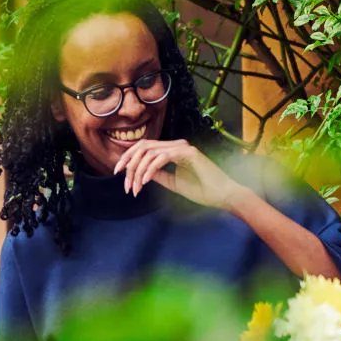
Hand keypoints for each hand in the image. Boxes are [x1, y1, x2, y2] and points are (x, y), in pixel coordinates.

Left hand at [113, 139, 244, 210]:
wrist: (223, 195)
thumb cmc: (202, 190)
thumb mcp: (173, 182)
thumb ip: (157, 174)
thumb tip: (140, 172)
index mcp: (173, 150)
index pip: (144, 147)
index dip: (127, 158)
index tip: (118, 173)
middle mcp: (177, 145)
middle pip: (142, 146)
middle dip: (128, 164)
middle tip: (125, 185)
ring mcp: (183, 147)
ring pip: (149, 152)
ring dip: (138, 172)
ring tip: (136, 189)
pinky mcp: (188, 153)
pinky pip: (162, 158)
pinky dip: (150, 170)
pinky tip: (145, 182)